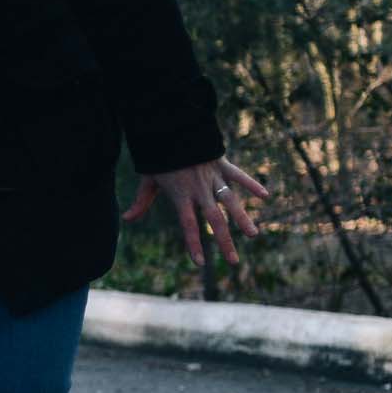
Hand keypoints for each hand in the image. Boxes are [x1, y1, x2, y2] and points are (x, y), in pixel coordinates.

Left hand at [123, 157, 269, 269]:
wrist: (171, 130)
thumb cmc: (159, 158)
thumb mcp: (148, 180)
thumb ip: (141, 202)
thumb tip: (126, 220)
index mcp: (181, 196)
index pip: (188, 225)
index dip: (193, 244)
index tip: (199, 263)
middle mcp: (199, 189)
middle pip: (214, 220)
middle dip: (225, 242)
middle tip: (233, 262)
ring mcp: (213, 177)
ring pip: (230, 201)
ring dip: (242, 218)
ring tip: (253, 235)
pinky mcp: (222, 164)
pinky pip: (239, 175)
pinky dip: (252, 184)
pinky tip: (265, 196)